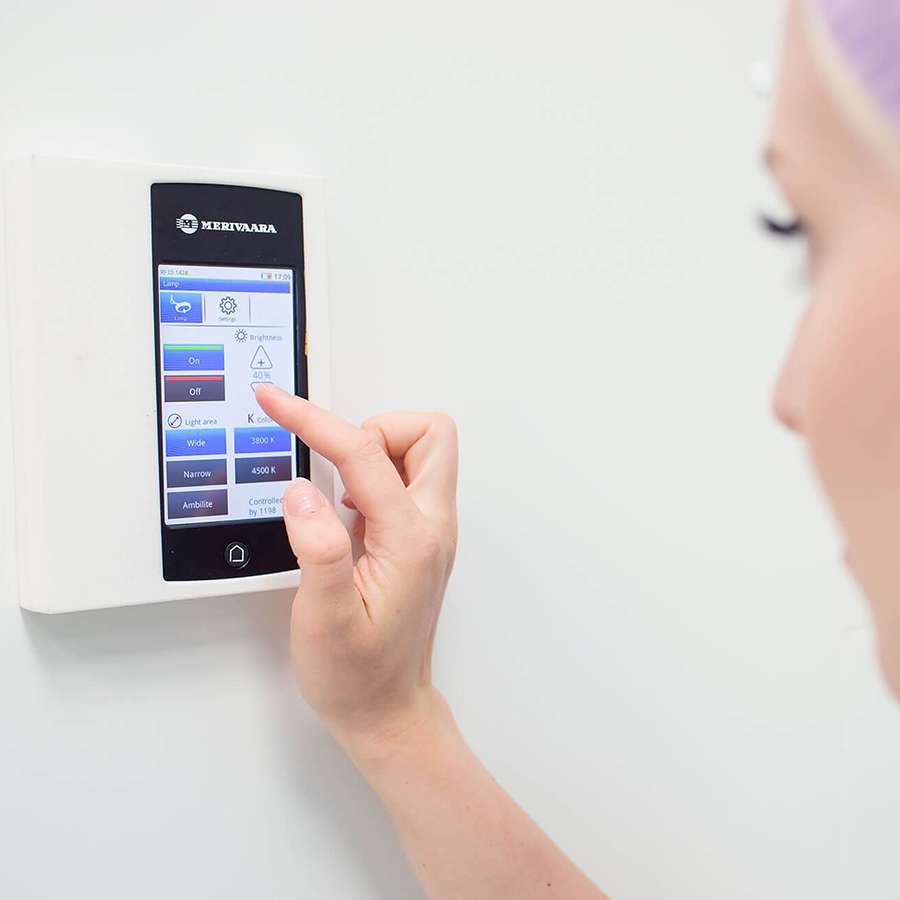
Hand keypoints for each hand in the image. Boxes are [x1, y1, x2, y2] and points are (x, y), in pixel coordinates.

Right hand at [254, 384, 458, 754]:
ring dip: (374, 453)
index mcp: (411, 539)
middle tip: (329, 462)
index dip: (314, 421)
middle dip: (374, 428)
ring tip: (334, 496)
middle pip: (429, 434)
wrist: (388, 712)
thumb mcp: (325, 619)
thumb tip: (303, 492)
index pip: (365, 454)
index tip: (276, 403)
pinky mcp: (418, 540)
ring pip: (421, 453)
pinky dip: (371, 477)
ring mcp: (430, 532)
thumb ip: (318, 550)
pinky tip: (342, 514)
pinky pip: (404, 481)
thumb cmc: (358, 676)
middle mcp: (432, 526)